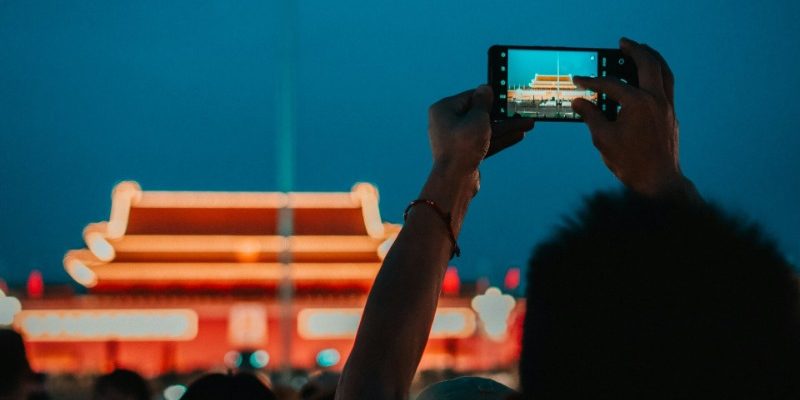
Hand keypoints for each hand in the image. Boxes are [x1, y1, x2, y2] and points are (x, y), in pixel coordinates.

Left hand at [428, 86, 533, 176]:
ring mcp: (456, 140)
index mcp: (444, 110)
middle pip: (479, 114)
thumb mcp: (477, 119)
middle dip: (502, 115)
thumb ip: (483, 103)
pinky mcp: (464, 153)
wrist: (455, 180)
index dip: (490, 97)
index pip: (470, 97)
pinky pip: (483, 142)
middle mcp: (447, 123)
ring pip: (484, 130)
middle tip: (520, 112)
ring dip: (505, 127)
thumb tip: (485, 89)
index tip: (506, 95)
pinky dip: (499, 139)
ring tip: (527, 124)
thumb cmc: (462, 146)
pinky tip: (517, 135)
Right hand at [572, 38, 687, 196]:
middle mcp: (656, 99)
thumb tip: (579, 102)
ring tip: (640, 49)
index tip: (578, 80)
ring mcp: (667, 106)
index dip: (591, 81)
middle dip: (634, 51)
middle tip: (622, 44)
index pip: (611, 85)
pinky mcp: (671, 114)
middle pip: (648, 64)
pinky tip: (649, 75)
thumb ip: (591, 116)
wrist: (659, 181)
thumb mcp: (603, 139)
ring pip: (664, 71)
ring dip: (652, 57)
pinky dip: (659, 73)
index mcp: (637, 103)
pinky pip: (667, 84)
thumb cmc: (631, 162)